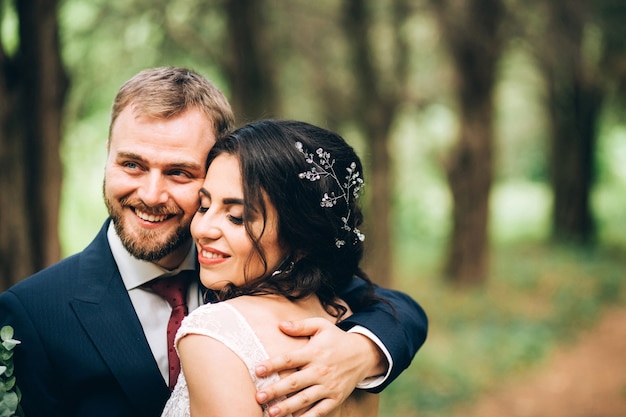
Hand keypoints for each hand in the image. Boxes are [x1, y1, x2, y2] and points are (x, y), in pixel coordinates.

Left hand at [254, 318, 383, 416]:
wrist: (364, 353)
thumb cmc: (337, 339)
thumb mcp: (321, 326)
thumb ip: (300, 326)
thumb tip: (280, 325)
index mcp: (314, 352)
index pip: (290, 359)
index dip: (273, 364)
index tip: (257, 370)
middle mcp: (320, 370)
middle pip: (295, 382)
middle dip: (276, 390)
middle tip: (258, 397)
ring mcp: (329, 385)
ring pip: (305, 398)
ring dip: (288, 407)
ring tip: (272, 413)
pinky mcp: (336, 397)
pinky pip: (321, 410)